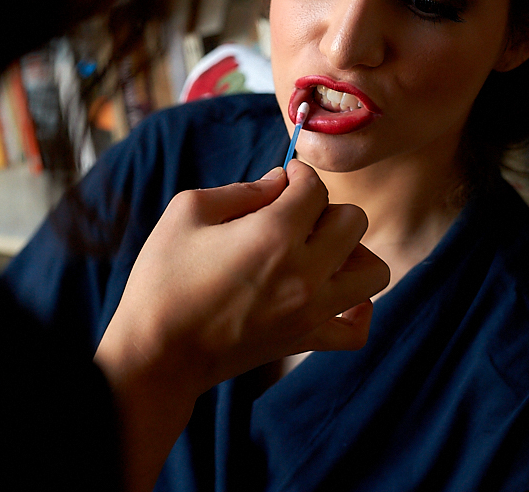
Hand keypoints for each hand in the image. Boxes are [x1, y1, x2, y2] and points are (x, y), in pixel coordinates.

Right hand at [93, 160, 388, 490]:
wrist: (155, 353)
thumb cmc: (163, 278)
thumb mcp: (188, 211)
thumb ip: (242, 189)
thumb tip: (280, 181)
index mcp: (273, 235)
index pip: (316, 188)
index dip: (300, 174)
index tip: (284, 179)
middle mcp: (304, 273)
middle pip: (354, 221)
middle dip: (325, 208)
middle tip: (293, 216)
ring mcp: (310, 312)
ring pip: (373, 271)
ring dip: (352, 253)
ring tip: (317, 252)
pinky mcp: (305, 341)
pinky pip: (357, 330)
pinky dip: (359, 310)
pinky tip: (336, 293)